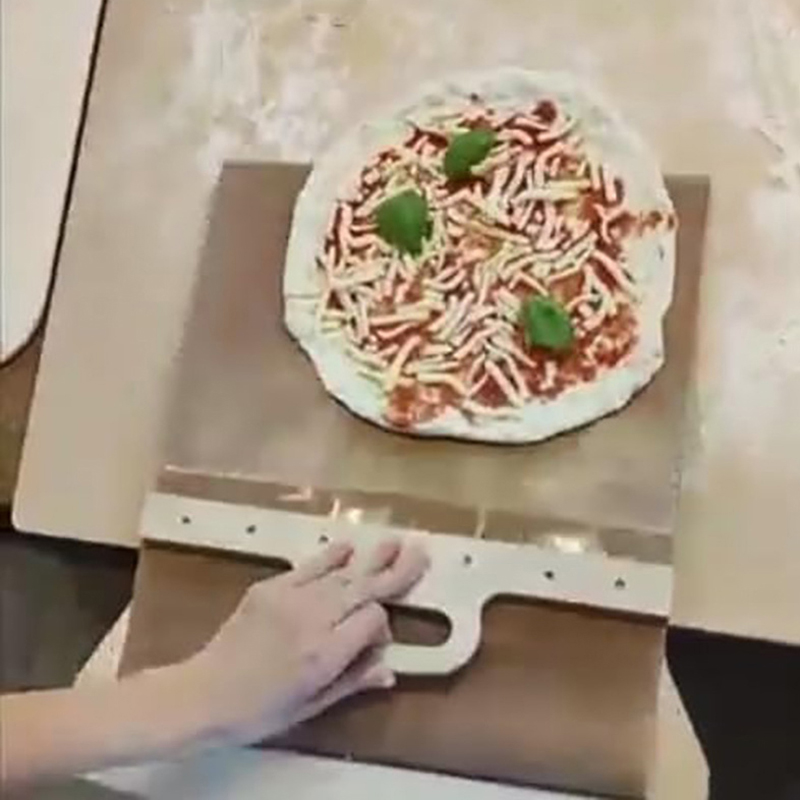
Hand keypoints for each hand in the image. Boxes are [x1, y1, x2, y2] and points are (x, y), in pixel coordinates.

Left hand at [182, 538, 428, 745]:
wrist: (204, 694)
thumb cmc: (259, 710)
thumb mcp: (310, 707)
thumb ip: (352, 683)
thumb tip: (390, 669)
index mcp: (325, 655)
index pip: (373, 620)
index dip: (382, 625)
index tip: (377, 639)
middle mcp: (313, 620)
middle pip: (364, 588)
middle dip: (394, 571)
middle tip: (420, 551)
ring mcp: (290, 599)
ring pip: (341, 573)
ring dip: (370, 558)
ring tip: (394, 541)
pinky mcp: (270, 587)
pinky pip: (309, 566)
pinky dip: (331, 557)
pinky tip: (348, 548)